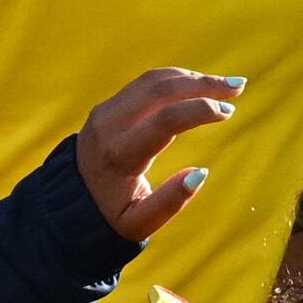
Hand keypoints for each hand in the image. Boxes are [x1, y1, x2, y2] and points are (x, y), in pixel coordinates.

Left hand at [74, 69, 237, 242]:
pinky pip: (144, 84)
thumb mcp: (139, 224)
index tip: (228, 112)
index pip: (165, 120)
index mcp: (120, 155)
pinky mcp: (107, 107)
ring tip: (223, 85)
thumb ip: (170, 202)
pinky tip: (197, 86)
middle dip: (203, 84)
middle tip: (237, 87)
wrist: (66, 205)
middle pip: (160, 90)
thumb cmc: (110, 217)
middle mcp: (109, 126)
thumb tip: (201, 173)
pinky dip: (175, 80)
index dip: (200, 110)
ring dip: (191, 77)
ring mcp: (105, 112)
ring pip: (153, 80)